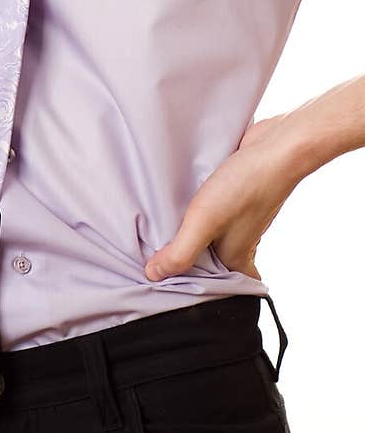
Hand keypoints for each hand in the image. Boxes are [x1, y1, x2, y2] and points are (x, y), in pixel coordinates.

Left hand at [144, 112, 304, 282]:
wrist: (278, 147)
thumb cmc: (246, 186)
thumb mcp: (204, 222)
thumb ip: (180, 252)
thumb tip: (154, 275)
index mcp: (236, 257)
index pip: (216, 285)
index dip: (194, 285)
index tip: (168, 282)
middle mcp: (240, 241)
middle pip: (209, 258)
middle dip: (187, 256)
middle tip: (155, 252)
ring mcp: (240, 217)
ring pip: (210, 231)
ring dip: (190, 228)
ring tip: (160, 224)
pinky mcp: (236, 195)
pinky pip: (213, 208)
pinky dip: (198, 206)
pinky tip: (179, 197)